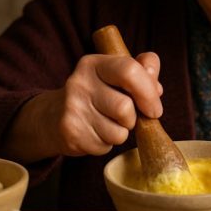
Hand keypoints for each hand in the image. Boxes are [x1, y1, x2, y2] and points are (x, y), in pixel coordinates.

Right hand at [4, 52, 162, 162]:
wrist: (54, 116)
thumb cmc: (97, 93)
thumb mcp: (116, 74)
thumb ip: (143, 71)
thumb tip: (157, 88)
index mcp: (94, 64)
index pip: (130, 71)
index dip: (149, 93)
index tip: (154, 108)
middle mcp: (79, 83)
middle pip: (124, 108)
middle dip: (134, 118)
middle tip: (127, 117)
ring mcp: (72, 109)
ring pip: (118, 132)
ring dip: (121, 132)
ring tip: (108, 123)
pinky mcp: (70, 133)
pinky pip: (106, 146)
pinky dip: (107, 143)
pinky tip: (95, 132)